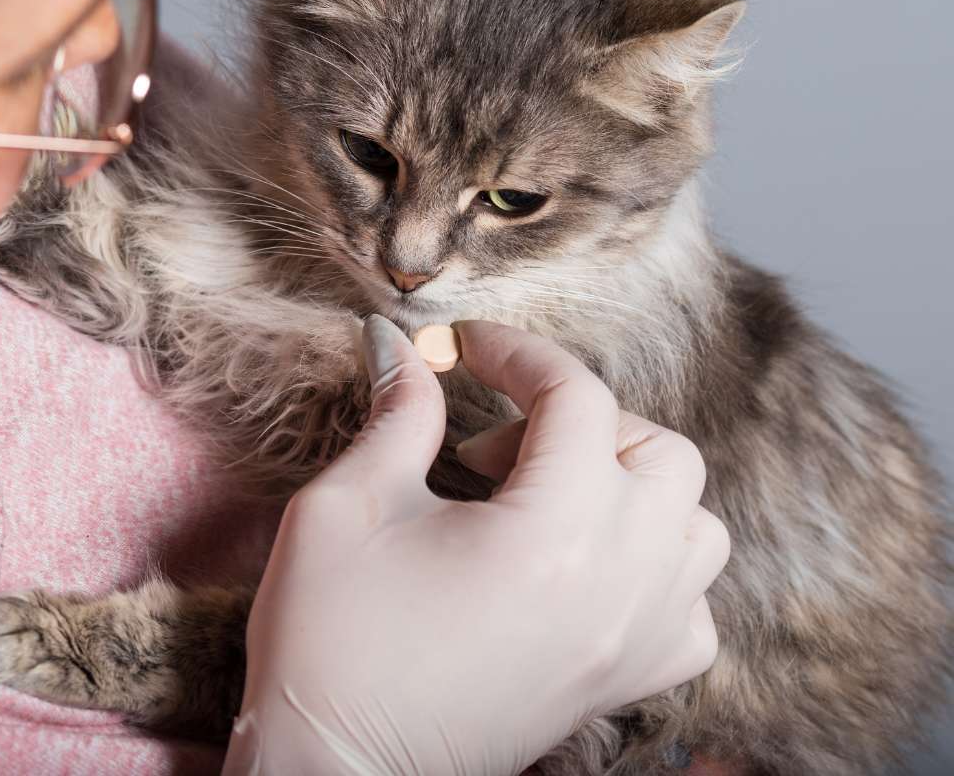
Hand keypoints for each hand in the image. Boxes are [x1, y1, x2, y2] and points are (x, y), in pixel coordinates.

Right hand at [222, 317, 728, 775]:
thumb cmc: (332, 647)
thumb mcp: (348, 508)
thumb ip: (395, 414)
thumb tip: (401, 348)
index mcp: (554, 534)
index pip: (576, 398)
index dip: (516, 351)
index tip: (465, 345)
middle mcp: (620, 586)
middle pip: (660, 450)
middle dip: (580, 419)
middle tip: (496, 445)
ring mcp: (633, 641)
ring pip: (696, 524)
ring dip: (632, 484)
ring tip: (550, 494)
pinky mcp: (623, 684)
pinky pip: (691, 608)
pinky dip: (657, 565)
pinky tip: (587, 564)